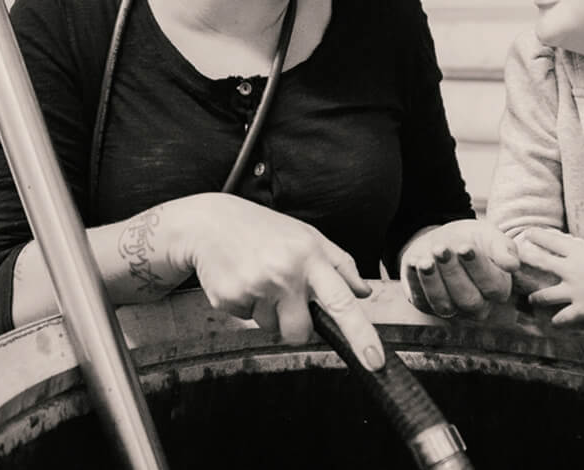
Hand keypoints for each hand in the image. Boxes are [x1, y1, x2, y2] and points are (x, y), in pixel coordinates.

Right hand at [172, 194, 381, 368]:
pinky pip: (246, 320)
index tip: (375, 360)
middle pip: (301, 332)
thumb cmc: (262, 229)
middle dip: (294, 325)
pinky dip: (244, 306)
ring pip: (272, 328)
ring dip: (266, 311)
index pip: (342, 301)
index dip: (361, 334)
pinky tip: (239, 279)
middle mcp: (284, 272)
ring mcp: (255, 286)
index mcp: (309, 256)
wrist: (209, 222)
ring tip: (257, 278)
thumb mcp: (306, 235)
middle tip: (282, 296)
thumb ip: (339, 263)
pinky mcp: (229, 298)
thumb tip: (363, 292)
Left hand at [400, 219, 518, 318]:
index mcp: (498, 289)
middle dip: (453, 274)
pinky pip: (420, 300)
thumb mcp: (489, 235)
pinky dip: (415, 282)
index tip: (464, 247)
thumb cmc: (472, 239)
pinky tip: (414, 263)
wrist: (443, 239)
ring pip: (444, 305)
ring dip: (432, 282)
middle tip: (441, 249)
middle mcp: (477, 305)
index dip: (478, 268)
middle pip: (468, 299)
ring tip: (425, 260)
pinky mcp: (426, 305)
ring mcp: (451, 308)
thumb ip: (503, 248)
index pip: (493, 286)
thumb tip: (513, 265)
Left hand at [519, 229, 583, 324]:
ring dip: (537, 297)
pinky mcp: (582, 309)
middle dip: (526, 260)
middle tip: (515, 259)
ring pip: (547, 295)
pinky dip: (560, 320)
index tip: (528, 233)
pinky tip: (554, 323)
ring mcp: (574, 291)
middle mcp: (570, 270)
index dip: (538, 236)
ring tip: (531, 299)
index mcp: (578, 252)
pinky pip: (566, 316)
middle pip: (542, 263)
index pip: (552, 241)